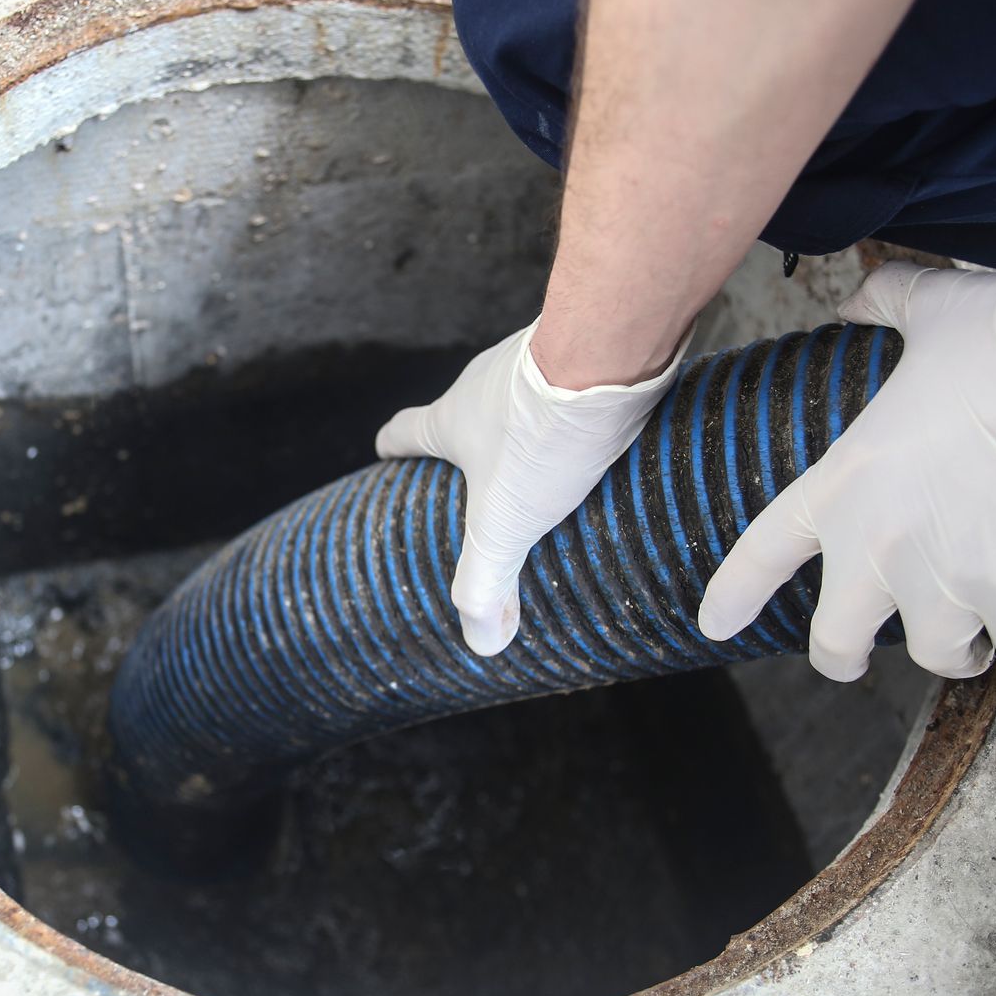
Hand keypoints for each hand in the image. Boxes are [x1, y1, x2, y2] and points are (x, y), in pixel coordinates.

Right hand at [376, 319, 686, 654]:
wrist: (609, 353)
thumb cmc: (542, 434)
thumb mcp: (505, 523)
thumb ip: (486, 582)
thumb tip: (482, 644)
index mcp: (450, 419)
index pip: (402, 431)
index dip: (392, 448)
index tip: (386, 457)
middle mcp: (484, 383)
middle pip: (462, 413)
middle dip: (468, 447)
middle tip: (483, 484)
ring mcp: (533, 361)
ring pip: (518, 398)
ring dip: (527, 427)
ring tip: (551, 468)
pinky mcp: (583, 351)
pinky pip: (569, 383)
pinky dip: (574, 409)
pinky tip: (601, 439)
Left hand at [698, 235, 995, 681]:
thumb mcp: (935, 312)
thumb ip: (886, 307)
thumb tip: (856, 295)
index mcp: (848, 482)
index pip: (765, 550)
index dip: (735, 593)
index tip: (715, 624)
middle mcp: (886, 544)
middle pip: (835, 640)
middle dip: (841, 657)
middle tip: (856, 660)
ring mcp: (952, 581)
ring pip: (936, 655)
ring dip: (955, 651)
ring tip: (973, 636)